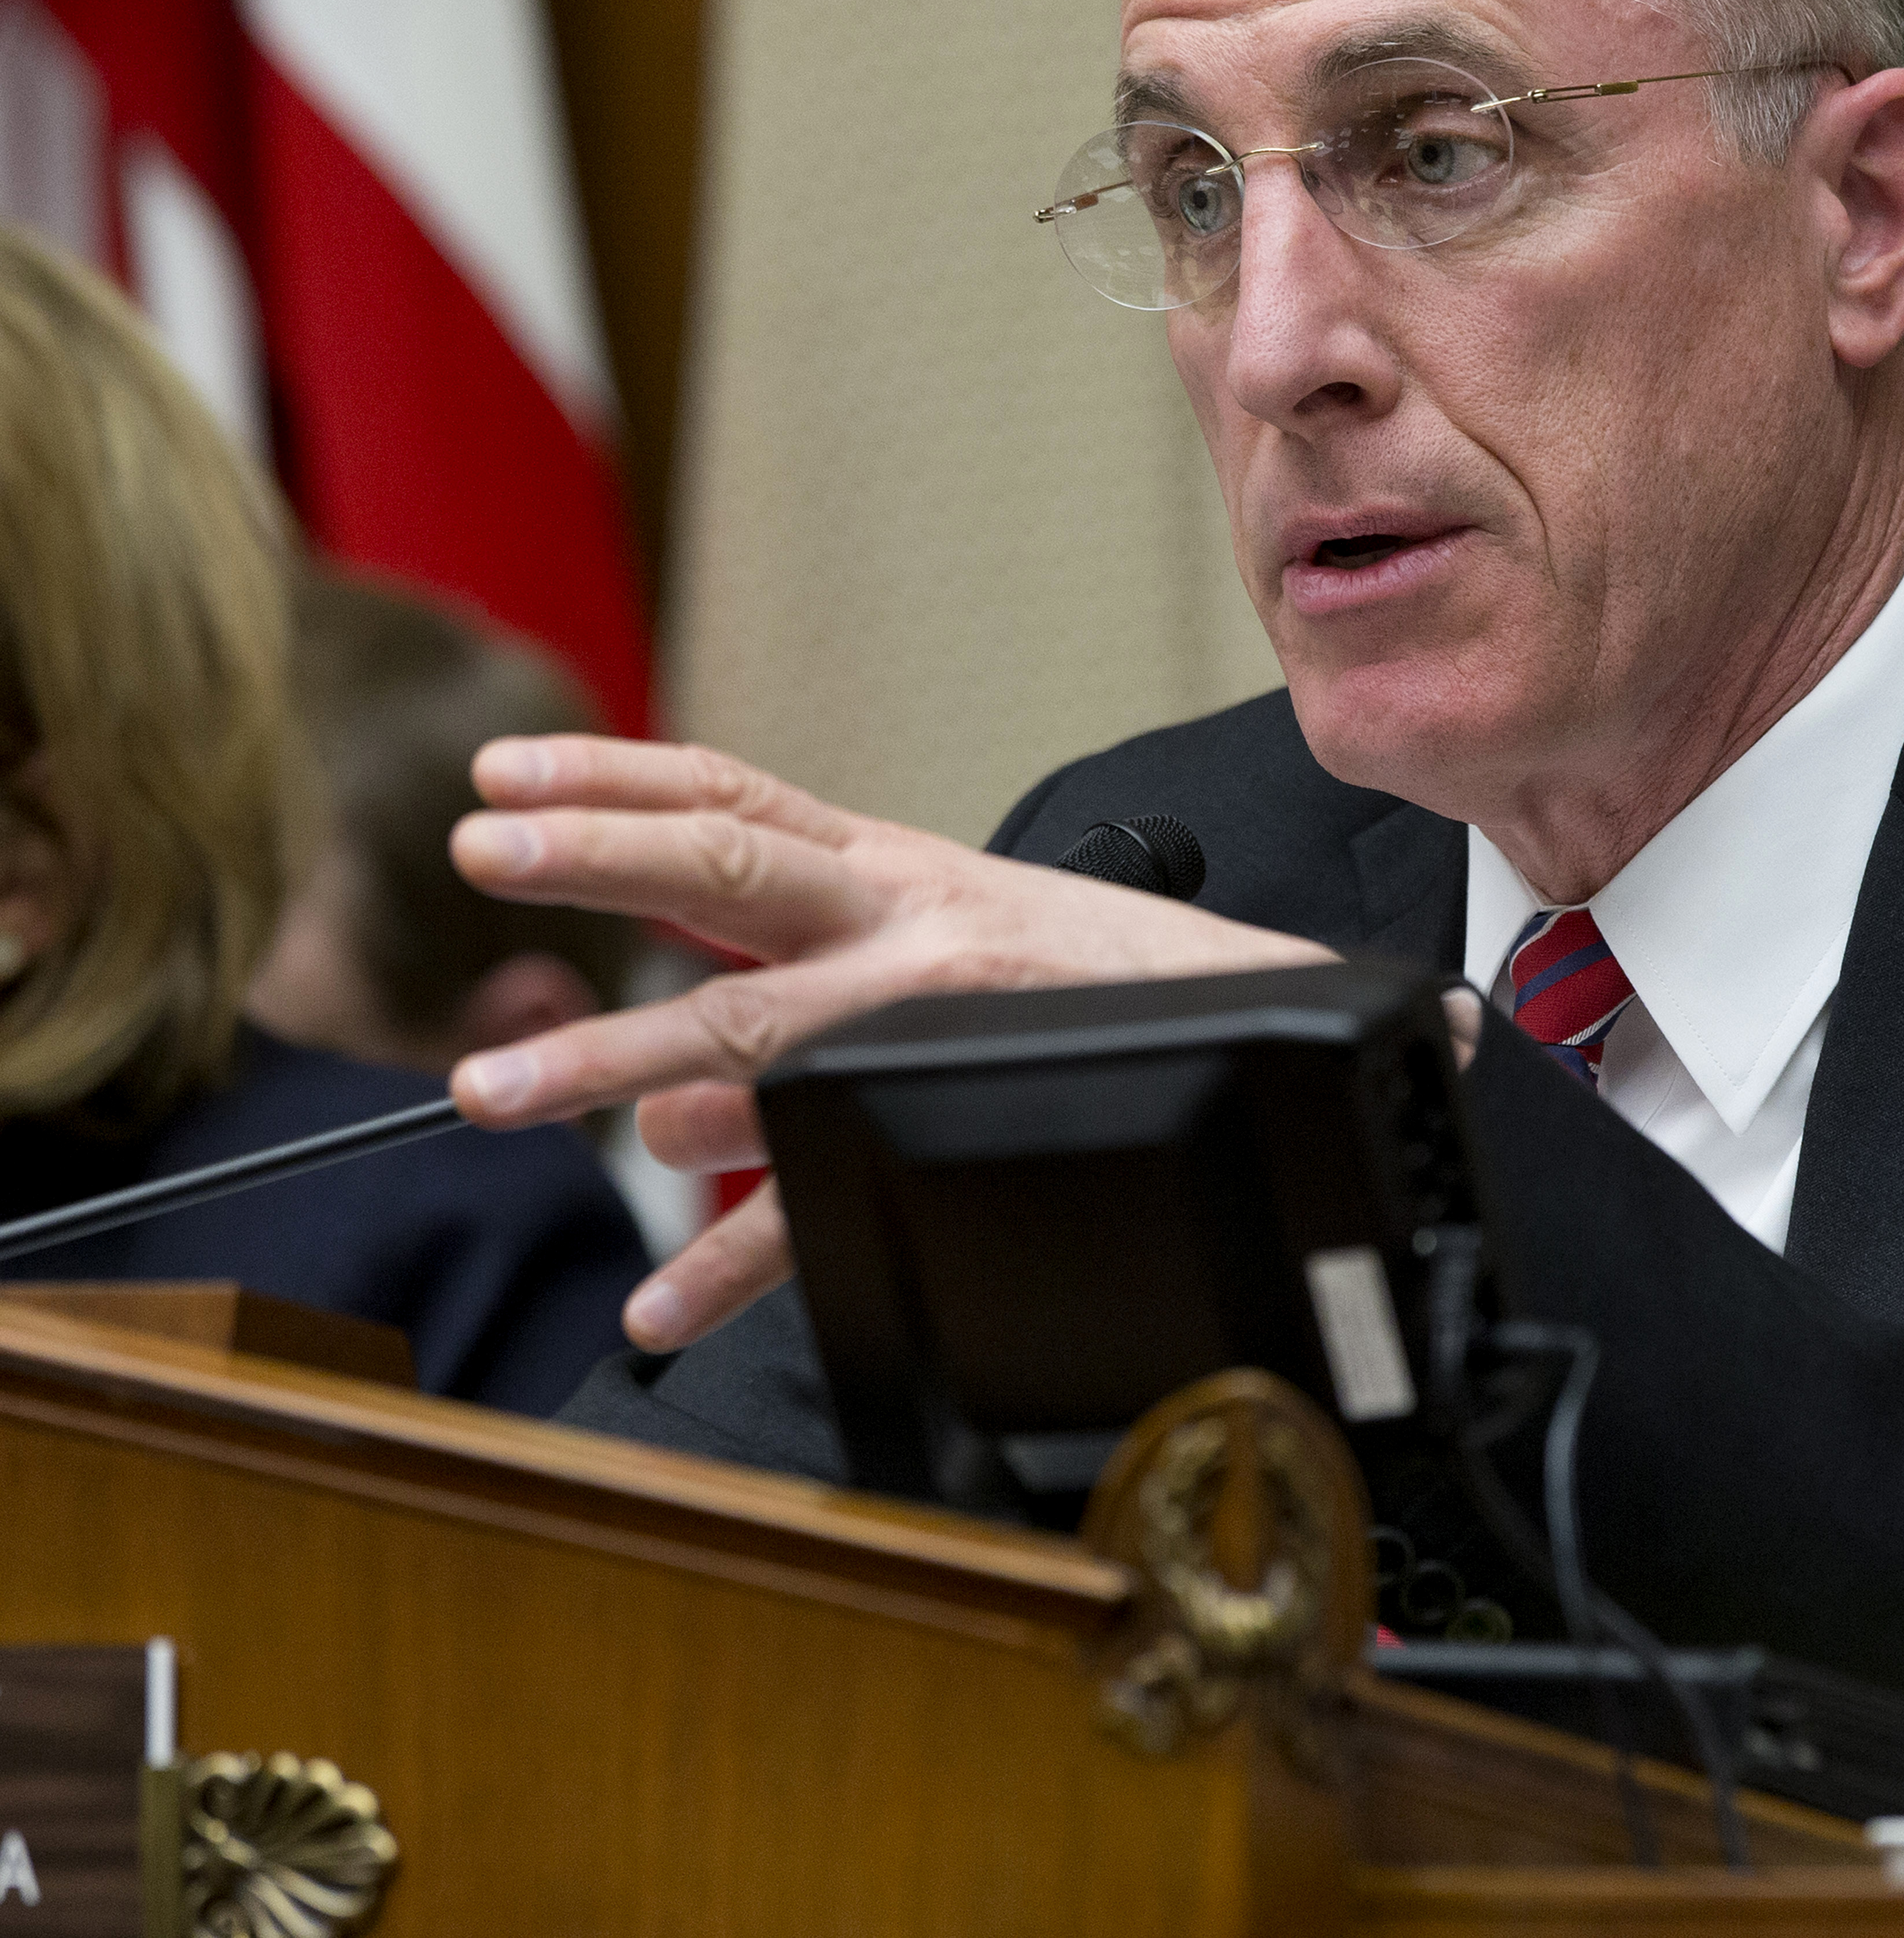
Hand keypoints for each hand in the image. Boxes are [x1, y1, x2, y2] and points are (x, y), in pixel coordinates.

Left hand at [445, 735, 1331, 1349]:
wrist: (1250, 1004)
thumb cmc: (1080, 976)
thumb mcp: (944, 932)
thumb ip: (810, 981)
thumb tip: (672, 1106)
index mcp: (890, 869)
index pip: (733, 791)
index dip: (610, 775)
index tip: (499, 776)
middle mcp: (901, 919)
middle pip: (731, 867)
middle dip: (598, 858)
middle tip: (479, 857)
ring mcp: (927, 1006)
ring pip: (755, 1019)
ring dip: (621, 1058)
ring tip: (502, 1089)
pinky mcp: (960, 1102)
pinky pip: (829, 1188)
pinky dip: (735, 1260)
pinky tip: (659, 1303)